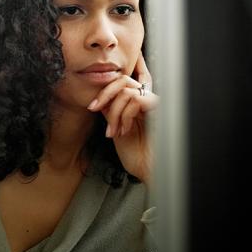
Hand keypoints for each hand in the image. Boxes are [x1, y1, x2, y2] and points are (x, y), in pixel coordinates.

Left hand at [87, 53, 158, 183]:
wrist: (149, 171)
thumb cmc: (137, 155)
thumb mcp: (117, 129)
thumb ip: (112, 112)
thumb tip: (100, 99)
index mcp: (138, 106)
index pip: (121, 84)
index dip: (104, 91)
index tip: (92, 106)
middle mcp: (147, 102)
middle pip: (123, 80)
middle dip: (105, 94)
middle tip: (94, 108)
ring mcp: (154, 106)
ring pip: (127, 92)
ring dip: (114, 112)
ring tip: (113, 131)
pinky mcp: (160, 111)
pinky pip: (137, 100)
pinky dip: (125, 115)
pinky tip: (125, 131)